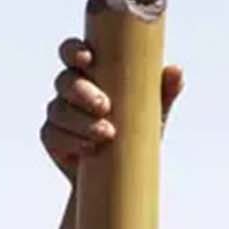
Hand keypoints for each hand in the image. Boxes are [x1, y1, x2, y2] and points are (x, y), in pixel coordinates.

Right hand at [41, 38, 186, 182]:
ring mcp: (59, 114)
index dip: (74, 51)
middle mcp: (71, 91)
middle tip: (105, 106)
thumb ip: (163, 92)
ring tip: (106, 134)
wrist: (122, 177)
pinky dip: (70, 141)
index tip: (87, 59)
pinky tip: (87, 148)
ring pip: (58, 109)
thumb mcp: (153, 114)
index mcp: (90, 74)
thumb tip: (176, 70)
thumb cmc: (136, 134)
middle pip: (64, 80)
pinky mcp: (53, 139)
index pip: (73, 53)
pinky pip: (52, 135)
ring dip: (80, 121)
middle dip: (82, 91)